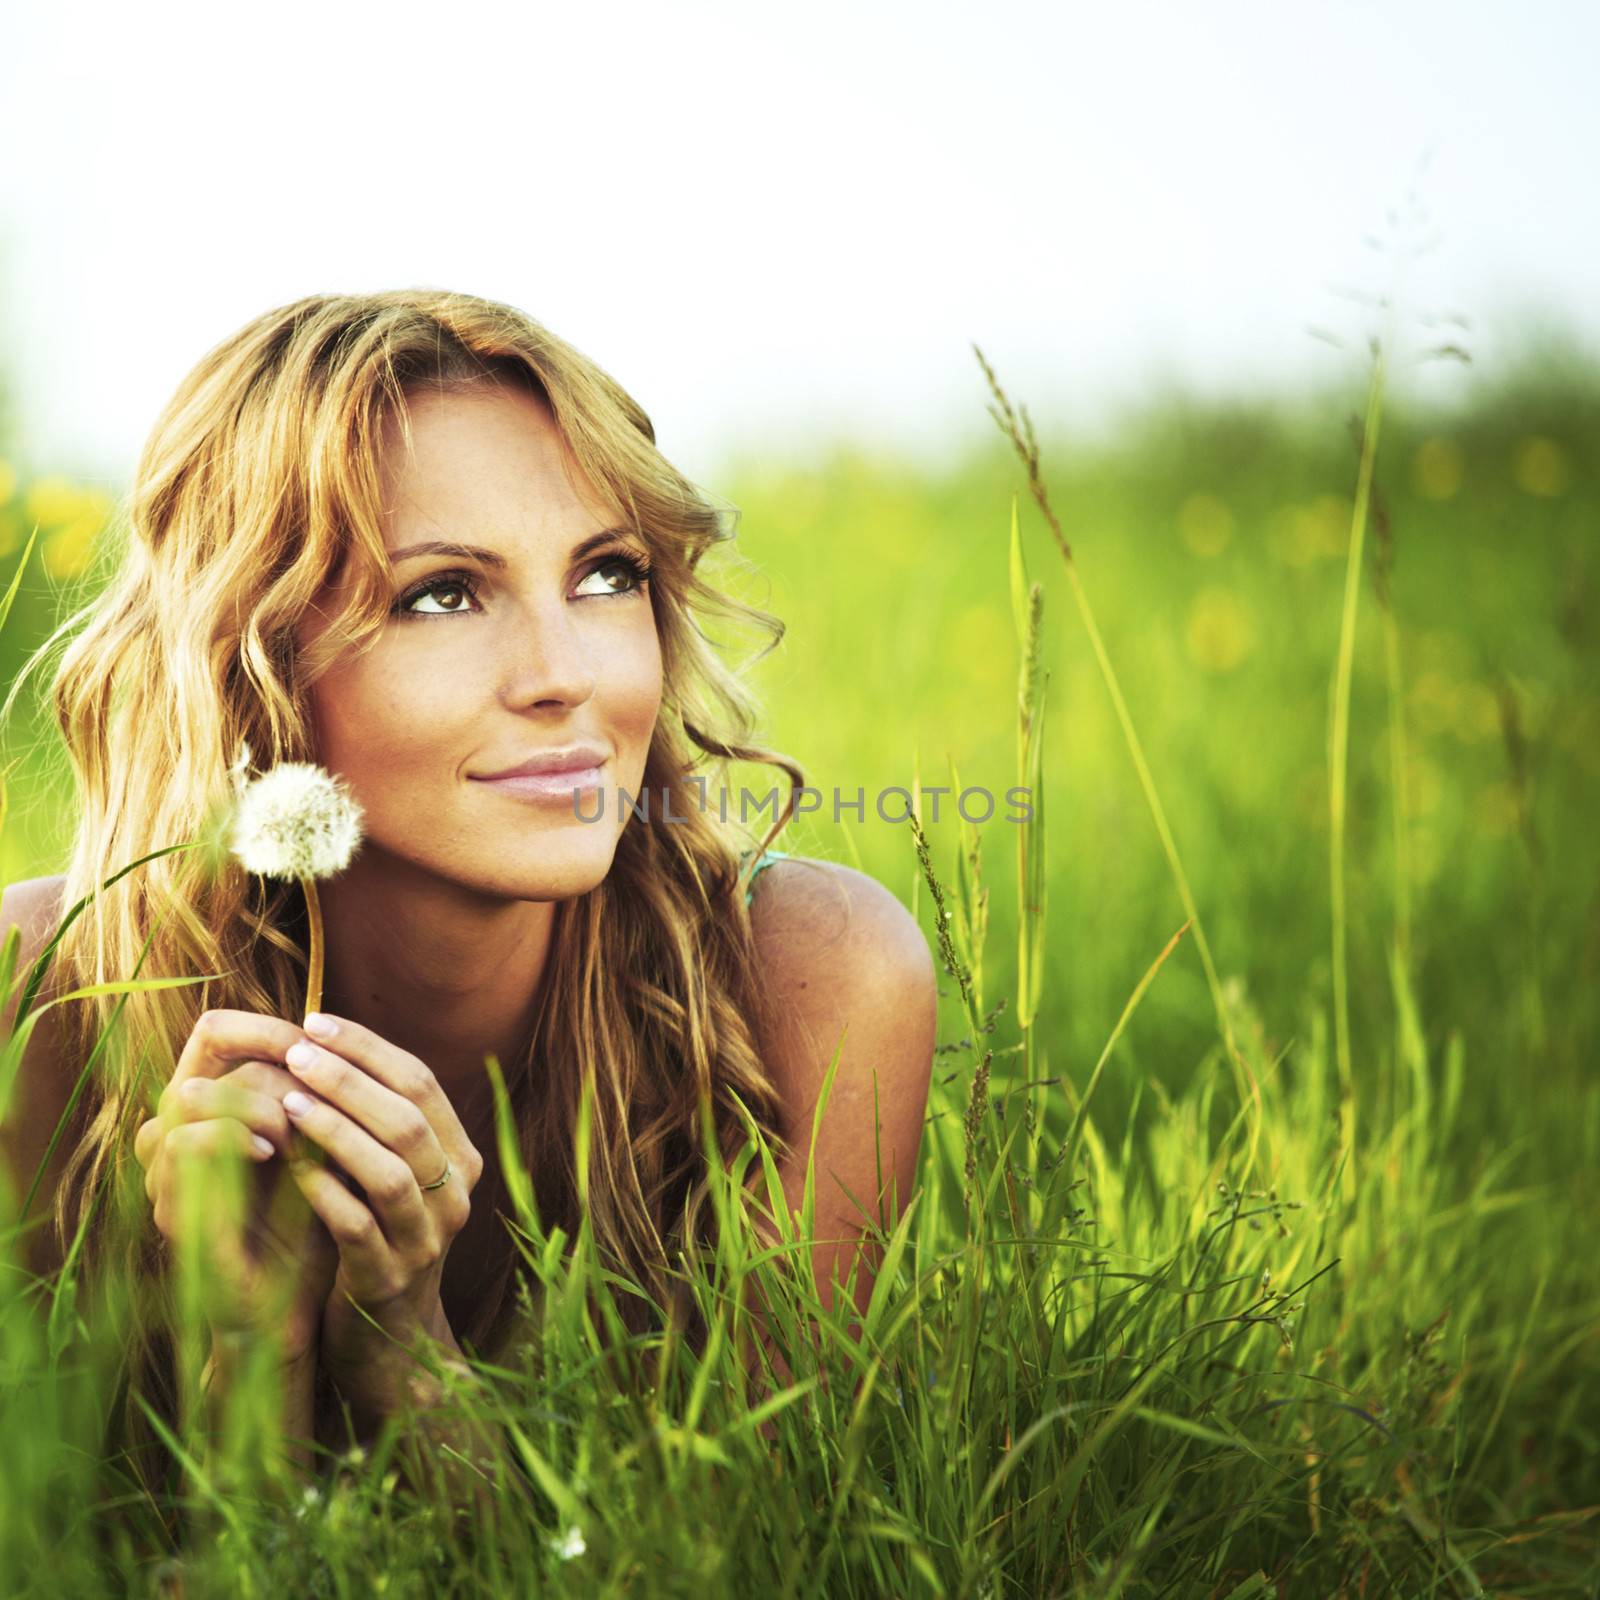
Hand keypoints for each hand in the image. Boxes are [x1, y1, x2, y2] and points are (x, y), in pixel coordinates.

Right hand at [133, 1009, 343, 1365]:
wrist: (294, 1305)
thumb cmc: (313, 1221)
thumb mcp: (325, 1149)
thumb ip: (324, 1101)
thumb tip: (352, 1043)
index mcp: (216, 1112)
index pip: (215, 1032)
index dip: (263, 1025)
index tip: (316, 1037)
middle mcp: (182, 1132)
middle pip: (206, 1057)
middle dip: (271, 1066)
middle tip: (313, 1094)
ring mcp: (169, 1171)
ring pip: (190, 1094)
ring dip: (254, 1101)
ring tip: (295, 1128)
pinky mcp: (172, 1210)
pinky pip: (182, 1146)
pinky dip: (231, 1137)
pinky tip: (274, 1153)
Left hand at [272, 1013, 484, 1405]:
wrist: (389, 1343)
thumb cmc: (376, 1237)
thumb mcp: (391, 1175)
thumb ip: (378, 1121)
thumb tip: (327, 1041)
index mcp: (460, 1159)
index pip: (423, 1083)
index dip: (369, 1048)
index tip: (315, 1021)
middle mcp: (455, 1196)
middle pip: (410, 1119)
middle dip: (349, 1078)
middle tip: (295, 1051)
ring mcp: (426, 1241)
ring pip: (390, 1171)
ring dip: (336, 1130)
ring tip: (287, 1100)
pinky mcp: (387, 1281)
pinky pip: (357, 1228)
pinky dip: (322, 1192)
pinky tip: (286, 1165)